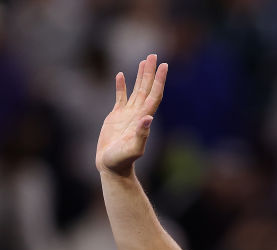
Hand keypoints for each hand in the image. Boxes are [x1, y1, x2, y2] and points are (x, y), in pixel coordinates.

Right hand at [96, 54, 167, 176]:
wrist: (112, 167)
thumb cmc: (122, 160)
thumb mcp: (133, 148)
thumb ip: (141, 134)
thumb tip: (148, 118)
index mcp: (144, 118)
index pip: (154, 95)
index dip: (159, 80)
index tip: (164, 65)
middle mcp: (138, 114)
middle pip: (147, 88)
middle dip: (151, 72)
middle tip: (154, 55)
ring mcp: (128, 114)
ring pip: (136, 90)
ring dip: (141, 76)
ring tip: (144, 61)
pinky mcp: (116, 117)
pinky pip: (120, 97)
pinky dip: (121, 86)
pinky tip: (121, 75)